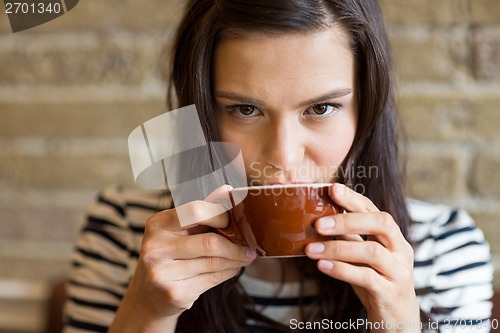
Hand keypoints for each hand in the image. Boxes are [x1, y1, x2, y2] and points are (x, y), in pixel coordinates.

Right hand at [110, 185, 256, 331]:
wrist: (149, 296)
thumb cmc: (170, 255)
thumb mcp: (179, 230)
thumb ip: (203, 210)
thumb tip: (228, 190)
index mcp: (157, 224)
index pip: (196, 211)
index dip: (220, 215)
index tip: (232, 221)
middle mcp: (155, 247)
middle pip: (209, 242)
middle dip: (235, 245)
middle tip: (249, 246)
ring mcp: (162, 273)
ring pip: (214, 262)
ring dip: (236, 259)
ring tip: (245, 256)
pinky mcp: (174, 293)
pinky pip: (213, 279)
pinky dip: (229, 272)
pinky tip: (232, 268)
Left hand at [305, 183, 419, 331]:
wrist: (396, 318)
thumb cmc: (375, 281)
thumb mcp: (361, 257)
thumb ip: (349, 238)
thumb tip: (319, 219)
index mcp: (394, 237)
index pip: (375, 210)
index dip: (354, 198)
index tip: (332, 188)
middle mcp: (401, 250)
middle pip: (381, 223)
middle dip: (348, 220)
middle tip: (318, 224)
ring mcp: (399, 271)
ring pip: (371, 251)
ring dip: (337, 248)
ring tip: (310, 250)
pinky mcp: (391, 292)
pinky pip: (367, 277)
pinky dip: (341, 270)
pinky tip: (322, 266)